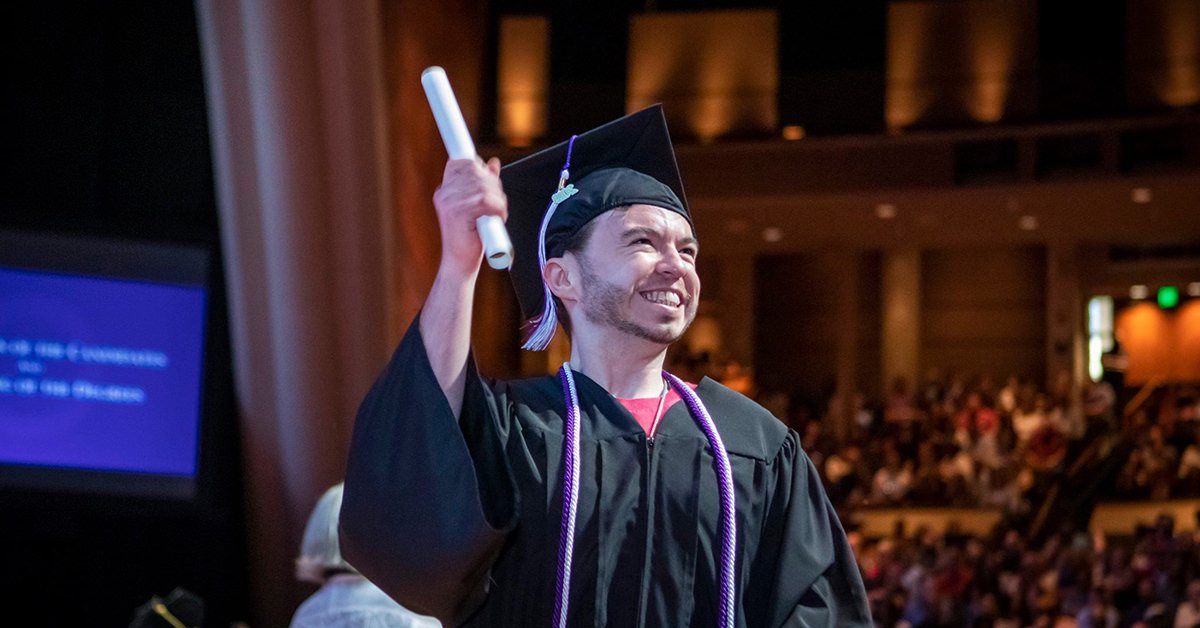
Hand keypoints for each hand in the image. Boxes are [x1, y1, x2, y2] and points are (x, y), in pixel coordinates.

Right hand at [432, 157, 506, 275]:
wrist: (460, 263)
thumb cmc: (469, 238)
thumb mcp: (478, 207)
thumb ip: (484, 183)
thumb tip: (493, 163)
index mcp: (445, 191)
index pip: (459, 162)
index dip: (477, 165)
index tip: (488, 178)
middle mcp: (444, 194)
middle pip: (475, 171)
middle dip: (493, 185)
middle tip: (497, 203)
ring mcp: (449, 203)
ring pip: (484, 187)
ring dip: (498, 200)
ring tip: (497, 214)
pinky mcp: (458, 214)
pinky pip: (487, 201)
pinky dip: (498, 209)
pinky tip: (497, 218)